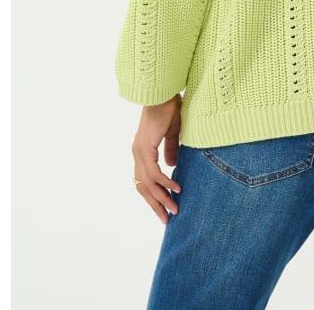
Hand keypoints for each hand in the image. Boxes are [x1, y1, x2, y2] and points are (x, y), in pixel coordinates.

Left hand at [131, 93, 183, 223]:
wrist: (163, 94)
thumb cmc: (169, 108)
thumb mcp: (173, 133)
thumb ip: (171, 150)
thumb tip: (171, 167)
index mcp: (142, 151)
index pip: (145, 181)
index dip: (154, 195)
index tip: (165, 208)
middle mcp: (138, 155)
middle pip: (144, 187)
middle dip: (156, 204)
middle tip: (167, 219)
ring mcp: (140, 152)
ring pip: (148, 184)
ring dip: (162, 198)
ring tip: (173, 210)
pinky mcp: (146, 149)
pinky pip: (155, 173)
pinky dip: (165, 183)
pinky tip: (176, 189)